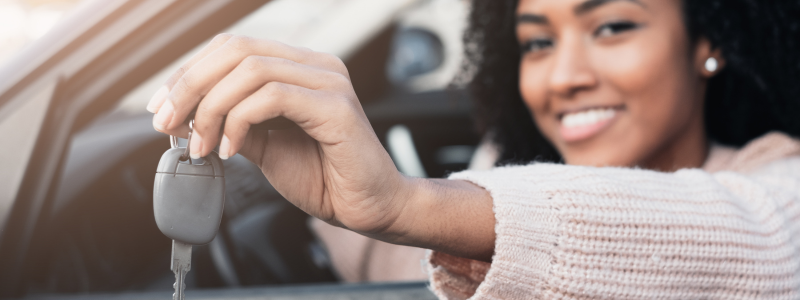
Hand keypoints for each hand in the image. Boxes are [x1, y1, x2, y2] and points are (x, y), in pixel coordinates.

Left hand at [148, 34, 495, 260]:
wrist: (369, 208)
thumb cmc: (326, 178)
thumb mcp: (264, 147)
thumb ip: (229, 125)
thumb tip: (181, 116)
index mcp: (299, 68)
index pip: (233, 49)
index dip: (190, 73)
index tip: (161, 107)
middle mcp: (316, 66)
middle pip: (235, 50)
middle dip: (190, 85)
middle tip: (166, 121)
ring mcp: (328, 82)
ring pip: (249, 69)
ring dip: (210, 107)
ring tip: (201, 145)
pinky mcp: (335, 106)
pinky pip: (272, 97)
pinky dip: (239, 121)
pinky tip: (230, 149)